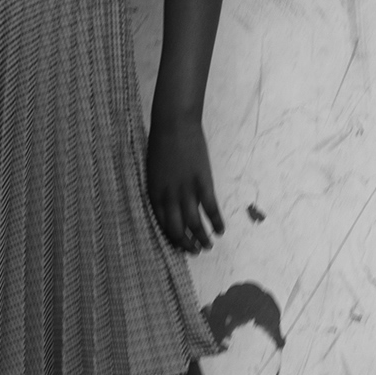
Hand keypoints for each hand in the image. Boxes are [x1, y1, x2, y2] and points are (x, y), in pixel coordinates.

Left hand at [146, 112, 224, 254]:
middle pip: (177, 228)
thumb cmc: (161, 142)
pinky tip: (221, 230)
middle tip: (194, 251)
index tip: (179, 245)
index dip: (172, 238)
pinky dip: (216, 222)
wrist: (173, 123)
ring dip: (202, 238)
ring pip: (194, 223)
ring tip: (208, 246)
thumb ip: (162, 188)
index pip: (162, 224)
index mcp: (154, 193)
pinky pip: (210, 208)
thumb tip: (171, 202)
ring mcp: (186, 190)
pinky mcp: (202, 182)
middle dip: (186, 244)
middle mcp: (168, 196)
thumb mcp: (155, 170)